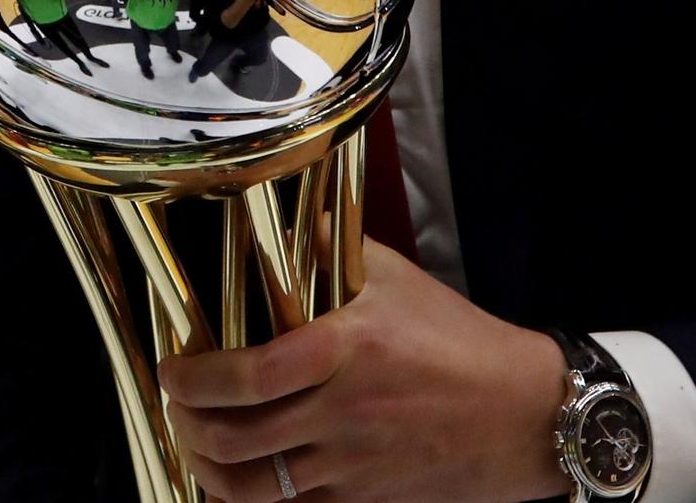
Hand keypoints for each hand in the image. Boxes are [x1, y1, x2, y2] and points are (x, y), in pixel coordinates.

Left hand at [160, 240, 567, 502]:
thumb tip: (281, 221)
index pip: (249, 375)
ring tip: (197, 442)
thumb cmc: (459, 342)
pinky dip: (249, 500)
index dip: (194, 377)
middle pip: (234, 438)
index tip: (176, 365)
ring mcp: (349, 463)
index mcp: (347, 349)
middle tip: (177, 402)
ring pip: (250, 486)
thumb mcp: (398, 277)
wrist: (519, 414)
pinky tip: (238, 478)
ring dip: (206, 467)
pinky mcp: (360, 499)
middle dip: (186, 424)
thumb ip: (335, 248)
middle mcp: (341, 411)